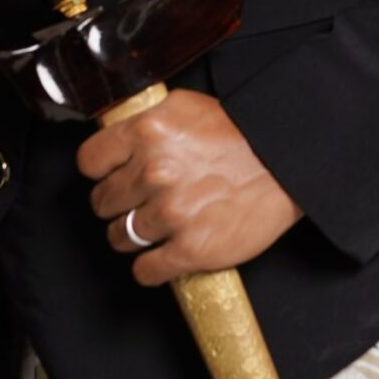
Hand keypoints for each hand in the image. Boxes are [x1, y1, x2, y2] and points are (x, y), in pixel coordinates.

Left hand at [78, 88, 302, 286]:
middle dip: (119, 202)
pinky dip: (151, 266)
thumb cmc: (241, 134)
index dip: (102, 170)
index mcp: (148, 132)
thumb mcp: (186, 107)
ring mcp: (171, 213)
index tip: (113, 174)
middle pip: (102, 202)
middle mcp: (154, 172)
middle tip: (143, 199)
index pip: (89, 161)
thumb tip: (114, 139)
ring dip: (133, 235)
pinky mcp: (191, 249)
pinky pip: (145, 270)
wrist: (288, 164)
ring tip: (157, 226)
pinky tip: (164, 254)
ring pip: (119, 237)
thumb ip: (145, 122)